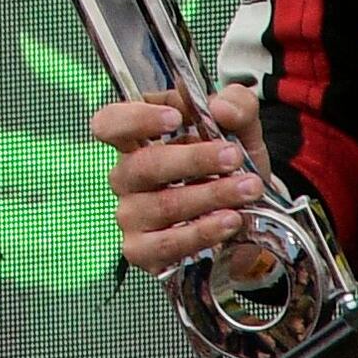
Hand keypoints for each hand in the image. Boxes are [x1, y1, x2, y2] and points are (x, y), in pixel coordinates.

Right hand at [88, 85, 276, 275]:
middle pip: (143, 165)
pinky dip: (203, 231)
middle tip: (233, 156)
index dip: (135, 118)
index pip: (110, 123)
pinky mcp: (143, 251)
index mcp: (137, 140)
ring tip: (247, 190)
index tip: (175, 118)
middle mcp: (127, 177)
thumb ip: (237, 106)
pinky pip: (168, 243)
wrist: (247, 215)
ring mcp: (131, 216)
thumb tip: (221, 109)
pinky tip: (230, 221)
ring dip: (210, 195)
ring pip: (163, 205)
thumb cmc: (228, 167)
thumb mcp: (241, 129)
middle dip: (194, 160)